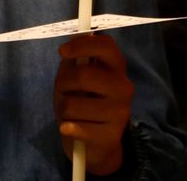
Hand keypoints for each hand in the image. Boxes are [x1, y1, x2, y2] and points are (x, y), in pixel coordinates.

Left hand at [53, 33, 131, 175]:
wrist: (95, 144)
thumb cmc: (82, 102)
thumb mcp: (75, 79)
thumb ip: (74, 61)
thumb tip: (70, 42)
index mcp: (116, 67)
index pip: (106, 46)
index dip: (82, 45)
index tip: (62, 51)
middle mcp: (123, 87)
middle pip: (84, 75)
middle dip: (63, 84)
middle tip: (63, 92)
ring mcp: (121, 112)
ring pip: (73, 105)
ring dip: (63, 109)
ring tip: (71, 114)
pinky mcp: (111, 135)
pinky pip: (74, 127)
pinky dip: (66, 128)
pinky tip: (73, 129)